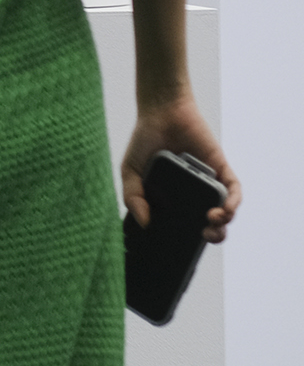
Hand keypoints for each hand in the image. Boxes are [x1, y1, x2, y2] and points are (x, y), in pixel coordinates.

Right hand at [123, 96, 241, 245]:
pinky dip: (232, 203)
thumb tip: (145, 223)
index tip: (181, 251)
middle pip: (210, 223)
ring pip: (225, 211)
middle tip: (203, 237)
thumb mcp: (130, 172)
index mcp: (174, 199)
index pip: (185, 226)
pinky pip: (234, 191)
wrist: (160, 113)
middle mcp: (195, 194)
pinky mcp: (221, 170)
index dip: (187, 241)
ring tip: (212, 223)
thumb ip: (133, 197)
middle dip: (212, 236)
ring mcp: (209, 183)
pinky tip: (223, 210)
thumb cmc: (145, 141)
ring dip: (224, 223)